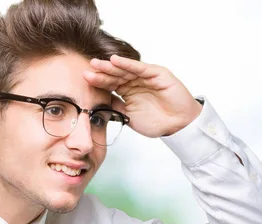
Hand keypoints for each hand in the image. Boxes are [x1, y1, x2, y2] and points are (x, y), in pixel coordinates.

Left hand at [83, 55, 202, 137]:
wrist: (178, 125)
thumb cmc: (157, 122)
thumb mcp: (129, 116)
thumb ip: (115, 107)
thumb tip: (98, 103)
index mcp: (127, 91)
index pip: (109, 84)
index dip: (98, 82)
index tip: (83, 81)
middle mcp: (135, 81)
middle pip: (114, 75)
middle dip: (100, 73)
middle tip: (85, 70)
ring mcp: (145, 76)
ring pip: (125, 70)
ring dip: (110, 67)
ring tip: (96, 64)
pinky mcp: (156, 73)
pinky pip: (139, 67)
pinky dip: (127, 64)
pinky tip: (114, 60)